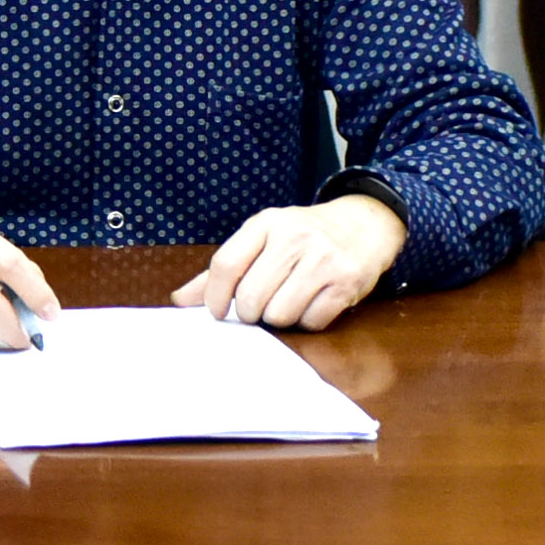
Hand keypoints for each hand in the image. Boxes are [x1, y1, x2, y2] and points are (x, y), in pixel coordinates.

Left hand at [174, 194, 405, 328]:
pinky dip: (308, 321)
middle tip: (259, 309)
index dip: (214, 297)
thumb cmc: (303, 237)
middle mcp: (294, 237)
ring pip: (279, 314)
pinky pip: (311, 321)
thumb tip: (180, 301)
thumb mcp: (262, 239)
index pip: (225, 264)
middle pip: (250, 297)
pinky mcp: (346, 282)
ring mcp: (322, 259)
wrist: (364, 224)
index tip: (216, 311)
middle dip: (249, 313)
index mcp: (265, 223)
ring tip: (290, 300)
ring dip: (280, 318)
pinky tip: (314, 303)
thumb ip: (223, 269)